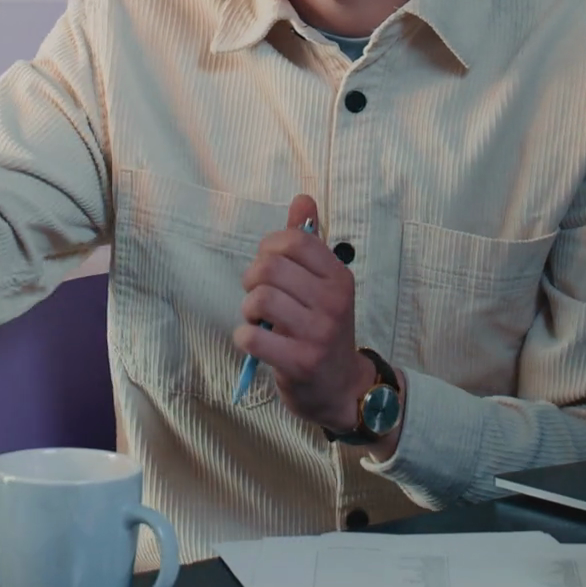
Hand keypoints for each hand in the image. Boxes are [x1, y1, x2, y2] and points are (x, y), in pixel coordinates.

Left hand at [233, 195, 376, 433]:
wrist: (341, 387)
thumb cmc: (323, 327)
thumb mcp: (323, 284)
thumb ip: (309, 241)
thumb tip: (302, 199)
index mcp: (339, 277)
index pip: (294, 239)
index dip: (269, 248)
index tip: (270, 266)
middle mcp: (334, 302)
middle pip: (270, 267)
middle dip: (253, 279)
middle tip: (259, 295)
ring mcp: (319, 333)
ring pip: (259, 299)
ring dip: (248, 309)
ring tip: (259, 320)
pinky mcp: (300, 362)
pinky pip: (251, 336)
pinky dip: (245, 337)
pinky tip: (257, 341)